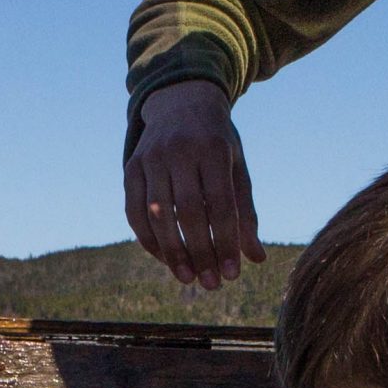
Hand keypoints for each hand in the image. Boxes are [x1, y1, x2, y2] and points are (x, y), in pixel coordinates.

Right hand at [123, 79, 264, 287]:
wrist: (182, 103)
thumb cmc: (218, 144)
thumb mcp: (237, 169)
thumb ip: (245, 213)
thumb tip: (257, 258)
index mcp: (213, 149)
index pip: (219, 204)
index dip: (225, 242)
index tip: (233, 274)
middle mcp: (179, 151)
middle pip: (187, 212)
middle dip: (200, 253)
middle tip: (211, 284)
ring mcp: (151, 158)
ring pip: (157, 214)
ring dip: (172, 252)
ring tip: (189, 279)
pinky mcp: (131, 167)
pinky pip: (134, 211)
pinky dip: (148, 239)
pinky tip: (165, 259)